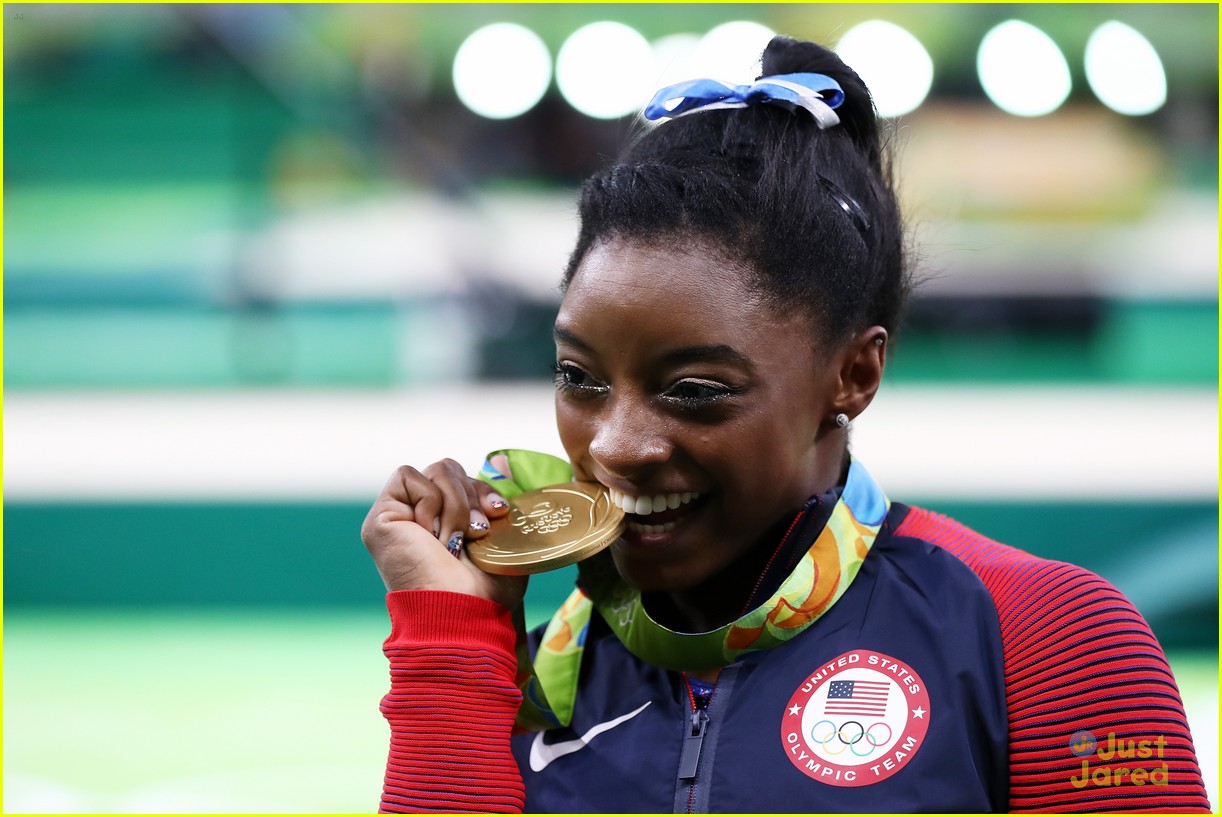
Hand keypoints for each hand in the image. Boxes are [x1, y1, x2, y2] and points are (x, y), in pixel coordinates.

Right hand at [361, 456, 525, 609]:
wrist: (464, 611)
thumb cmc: (486, 590)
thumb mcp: (501, 539)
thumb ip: (494, 502)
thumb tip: (499, 463)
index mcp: (445, 523)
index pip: (463, 480)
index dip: (483, 490)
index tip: (499, 512)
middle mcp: (419, 518)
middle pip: (449, 469)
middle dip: (471, 496)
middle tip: (477, 532)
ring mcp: (398, 516)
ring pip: (435, 470)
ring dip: (456, 506)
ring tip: (454, 541)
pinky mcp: (381, 517)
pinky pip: (408, 477)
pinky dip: (430, 502)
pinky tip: (431, 535)